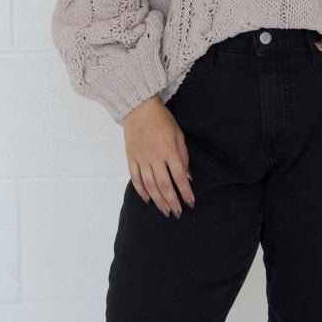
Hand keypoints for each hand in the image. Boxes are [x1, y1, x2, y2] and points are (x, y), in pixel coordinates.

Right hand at [122, 96, 195, 217]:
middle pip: (164, 185)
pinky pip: (136, 178)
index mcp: (169, 150)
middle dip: (172, 201)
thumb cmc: (162, 120)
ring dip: (158, 200)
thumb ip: (183, 156)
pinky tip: (148, 200)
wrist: (139, 109)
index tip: (190, 202)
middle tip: (177, 213)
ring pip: (150, 185)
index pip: (180, 176)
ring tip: (165, 210)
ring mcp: (141, 159)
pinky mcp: (131, 158)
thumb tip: (187, 176)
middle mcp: (155, 157)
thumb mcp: (179, 135)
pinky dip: (141, 191)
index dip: (186, 192)